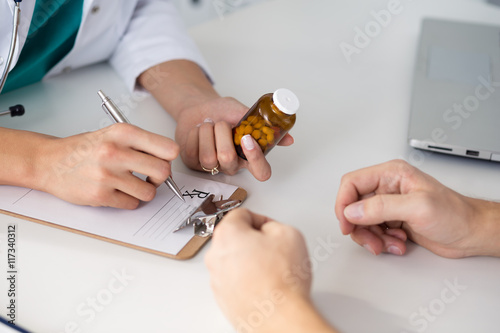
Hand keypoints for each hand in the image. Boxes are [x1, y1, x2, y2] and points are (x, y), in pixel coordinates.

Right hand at [34, 123, 178, 208]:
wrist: (50, 162)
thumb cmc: (85, 149)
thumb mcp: (113, 135)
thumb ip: (141, 145)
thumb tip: (169, 162)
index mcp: (123, 133)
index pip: (167, 148)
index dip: (169, 158)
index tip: (163, 162)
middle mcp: (115, 152)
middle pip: (163, 172)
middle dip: (160, 178)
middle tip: (150, 177)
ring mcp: (107, 175)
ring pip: (149, 192)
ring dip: (143, 192)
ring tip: (130, 185)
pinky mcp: (100, 195)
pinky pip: (131, 204)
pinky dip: (128, 201)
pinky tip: (116, 191)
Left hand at [175, 96, 293, 180]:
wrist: (200, 106)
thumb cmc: (223, 111)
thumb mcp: (245, 114)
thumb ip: (264, 126)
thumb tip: (289, 139)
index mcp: (250, 156)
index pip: (262, 172)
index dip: (256, 159)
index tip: (246, 139)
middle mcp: (233, 165)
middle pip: (228, 159)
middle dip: (222, 133)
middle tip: (220, 122)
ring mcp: (214, 167)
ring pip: (209, 157)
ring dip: (207, 132)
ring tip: (209, 124)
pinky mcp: (194, 164)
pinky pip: (193, 152)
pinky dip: (195, 134)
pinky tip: (198, 130)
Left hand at [205, 208, 334, 332]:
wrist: (279, 317)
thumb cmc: (281, 281)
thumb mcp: (289, 233)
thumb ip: (273, 224)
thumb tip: (269, 232)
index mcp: (227, 234)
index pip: (242, 214)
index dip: (261, 219)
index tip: (271, 228)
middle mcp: (216, 256)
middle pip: (235, 238)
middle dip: (254, 241)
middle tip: (274, 250)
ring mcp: (217, 280)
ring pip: (235, 261)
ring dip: (251, 262)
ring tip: (273, 271)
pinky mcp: (223, 300)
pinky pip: (236, 282)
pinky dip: (249, 281)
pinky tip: (267, 286)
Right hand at [335, 159, 499, 257]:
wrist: (472, 233)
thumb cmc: (455, 214)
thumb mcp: (418, 207)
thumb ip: (382, 207)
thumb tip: (353, 210)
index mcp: (391, 174)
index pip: (353, 183)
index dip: (344, 203)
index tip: (346, 223)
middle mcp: (387, 188)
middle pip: (354, 205)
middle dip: (359, 226)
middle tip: (370, 240)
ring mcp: (390, 205)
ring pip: (362, 221)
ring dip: (372, 237)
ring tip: (389, 243)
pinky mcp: (393, 220)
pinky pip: (374, 232)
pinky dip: (382, 242)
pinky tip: (397, 243)